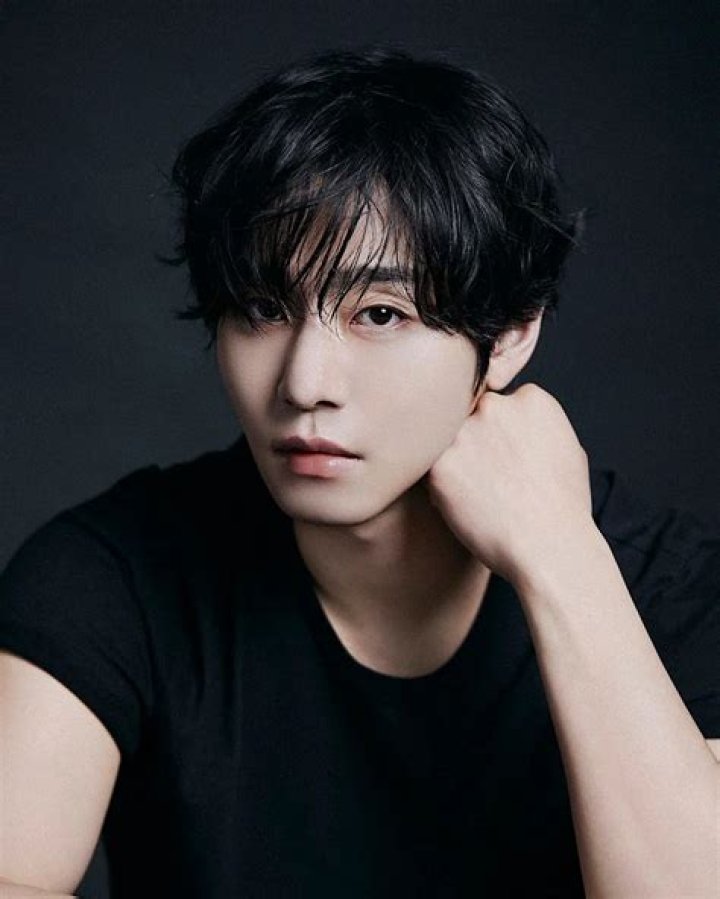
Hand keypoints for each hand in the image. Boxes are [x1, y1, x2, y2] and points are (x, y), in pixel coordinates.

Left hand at [423, 383, 594, 586]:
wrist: (549, 547)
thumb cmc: (563, 509)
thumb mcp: (567, 450)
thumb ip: (535, 427)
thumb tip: (517, 427)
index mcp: (530, 399)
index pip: (501, 403)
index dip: (500, 434)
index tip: (506, 458)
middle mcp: (494, 407)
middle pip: (470, 416)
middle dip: (473, 442)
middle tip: (487, 476)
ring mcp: (464, 434)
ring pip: (446, 441)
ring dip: (454, 462)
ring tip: (478, 494)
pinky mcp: (439, 465)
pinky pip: (430, 470)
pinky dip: (441, 488)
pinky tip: (465, 506)